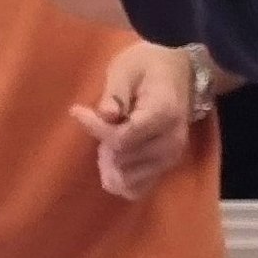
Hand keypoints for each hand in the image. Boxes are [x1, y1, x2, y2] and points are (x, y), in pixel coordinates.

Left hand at [72, 43, 193, 200]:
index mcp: (163, 113)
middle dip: (103, 145)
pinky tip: (111, 162)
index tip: (77, 111)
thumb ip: (115, 91)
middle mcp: (171, 142)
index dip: (96, 128)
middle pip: (123, 160)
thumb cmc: (148, 67)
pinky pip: (137, 190)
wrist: (181, 74)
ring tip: (107, 141)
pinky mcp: (166, 169)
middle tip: (97, 123)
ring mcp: (170, 159)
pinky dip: (119, 180)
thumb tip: (106, 115)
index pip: (123, 138)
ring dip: (109, 164)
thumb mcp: (127, 67)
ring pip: (128, 179)